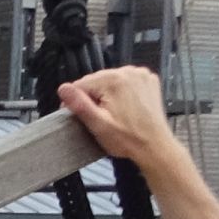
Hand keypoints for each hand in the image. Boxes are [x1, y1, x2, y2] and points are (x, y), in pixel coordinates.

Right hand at [55, 66, 178, 167]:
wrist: (154, 146)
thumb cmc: (128, 139)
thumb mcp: (98, 125)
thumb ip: (79, 105)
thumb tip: (63, 89)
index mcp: (114, 80)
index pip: (81, 84)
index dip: (76, 101)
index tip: (79, 115)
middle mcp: (128, 72)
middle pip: (96, 80)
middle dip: (93, 97)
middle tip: (100, 118)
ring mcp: (140, 75)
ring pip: (110, 80)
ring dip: (107, 94)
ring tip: (113, 114)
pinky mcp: (147, 80)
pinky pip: (125, 81)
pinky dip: (121, 92)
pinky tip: (124, 107)